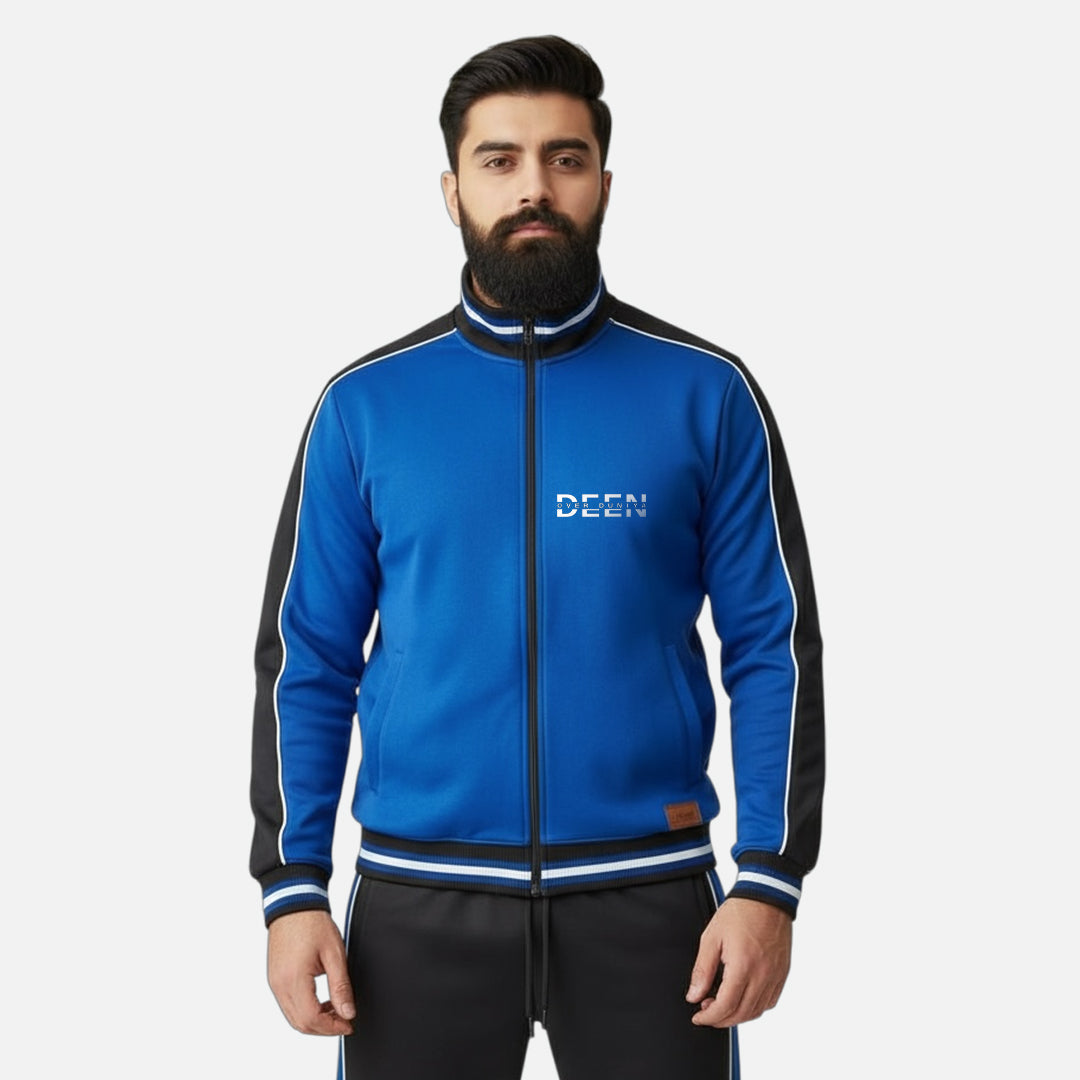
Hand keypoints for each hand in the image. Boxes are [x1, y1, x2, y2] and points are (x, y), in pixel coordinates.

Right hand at [267, 909, 355, 1035]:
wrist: (294, 904)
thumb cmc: (313, 923)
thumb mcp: (334, 954)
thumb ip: (341, 986)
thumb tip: (348, 1012)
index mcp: (294, 979)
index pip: (311, 1019)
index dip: (332, 1028)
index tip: (348, 1024)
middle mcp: (279, 985)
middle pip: (300, 1024)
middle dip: (324, 1028)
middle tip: (344, 1020)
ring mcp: (275, 982)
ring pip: (293, 1017)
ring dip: (314, 1019)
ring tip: (335, 1009)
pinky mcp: (275, 978)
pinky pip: (288, 1004)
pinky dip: (305, 1009)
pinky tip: (321, 1001)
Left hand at [685, 897, 791, 1026]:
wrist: (766, 897)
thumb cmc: (739, 913)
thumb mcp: (711, 937)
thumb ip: (702, 970)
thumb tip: (693, 995)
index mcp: (743, 966)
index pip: (726, 1006)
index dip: (709, 1017)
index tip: (698, 1017)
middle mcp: (762, 975)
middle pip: (742, 1013)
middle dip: (721, 1020)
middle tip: (706, 1012)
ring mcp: (775, 975)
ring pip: (757, 1011)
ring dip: (738, 1015)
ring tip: (721, 1004)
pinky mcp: (782, 972)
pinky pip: (770, 1001)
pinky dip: (755, 1007)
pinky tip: (742, 998)